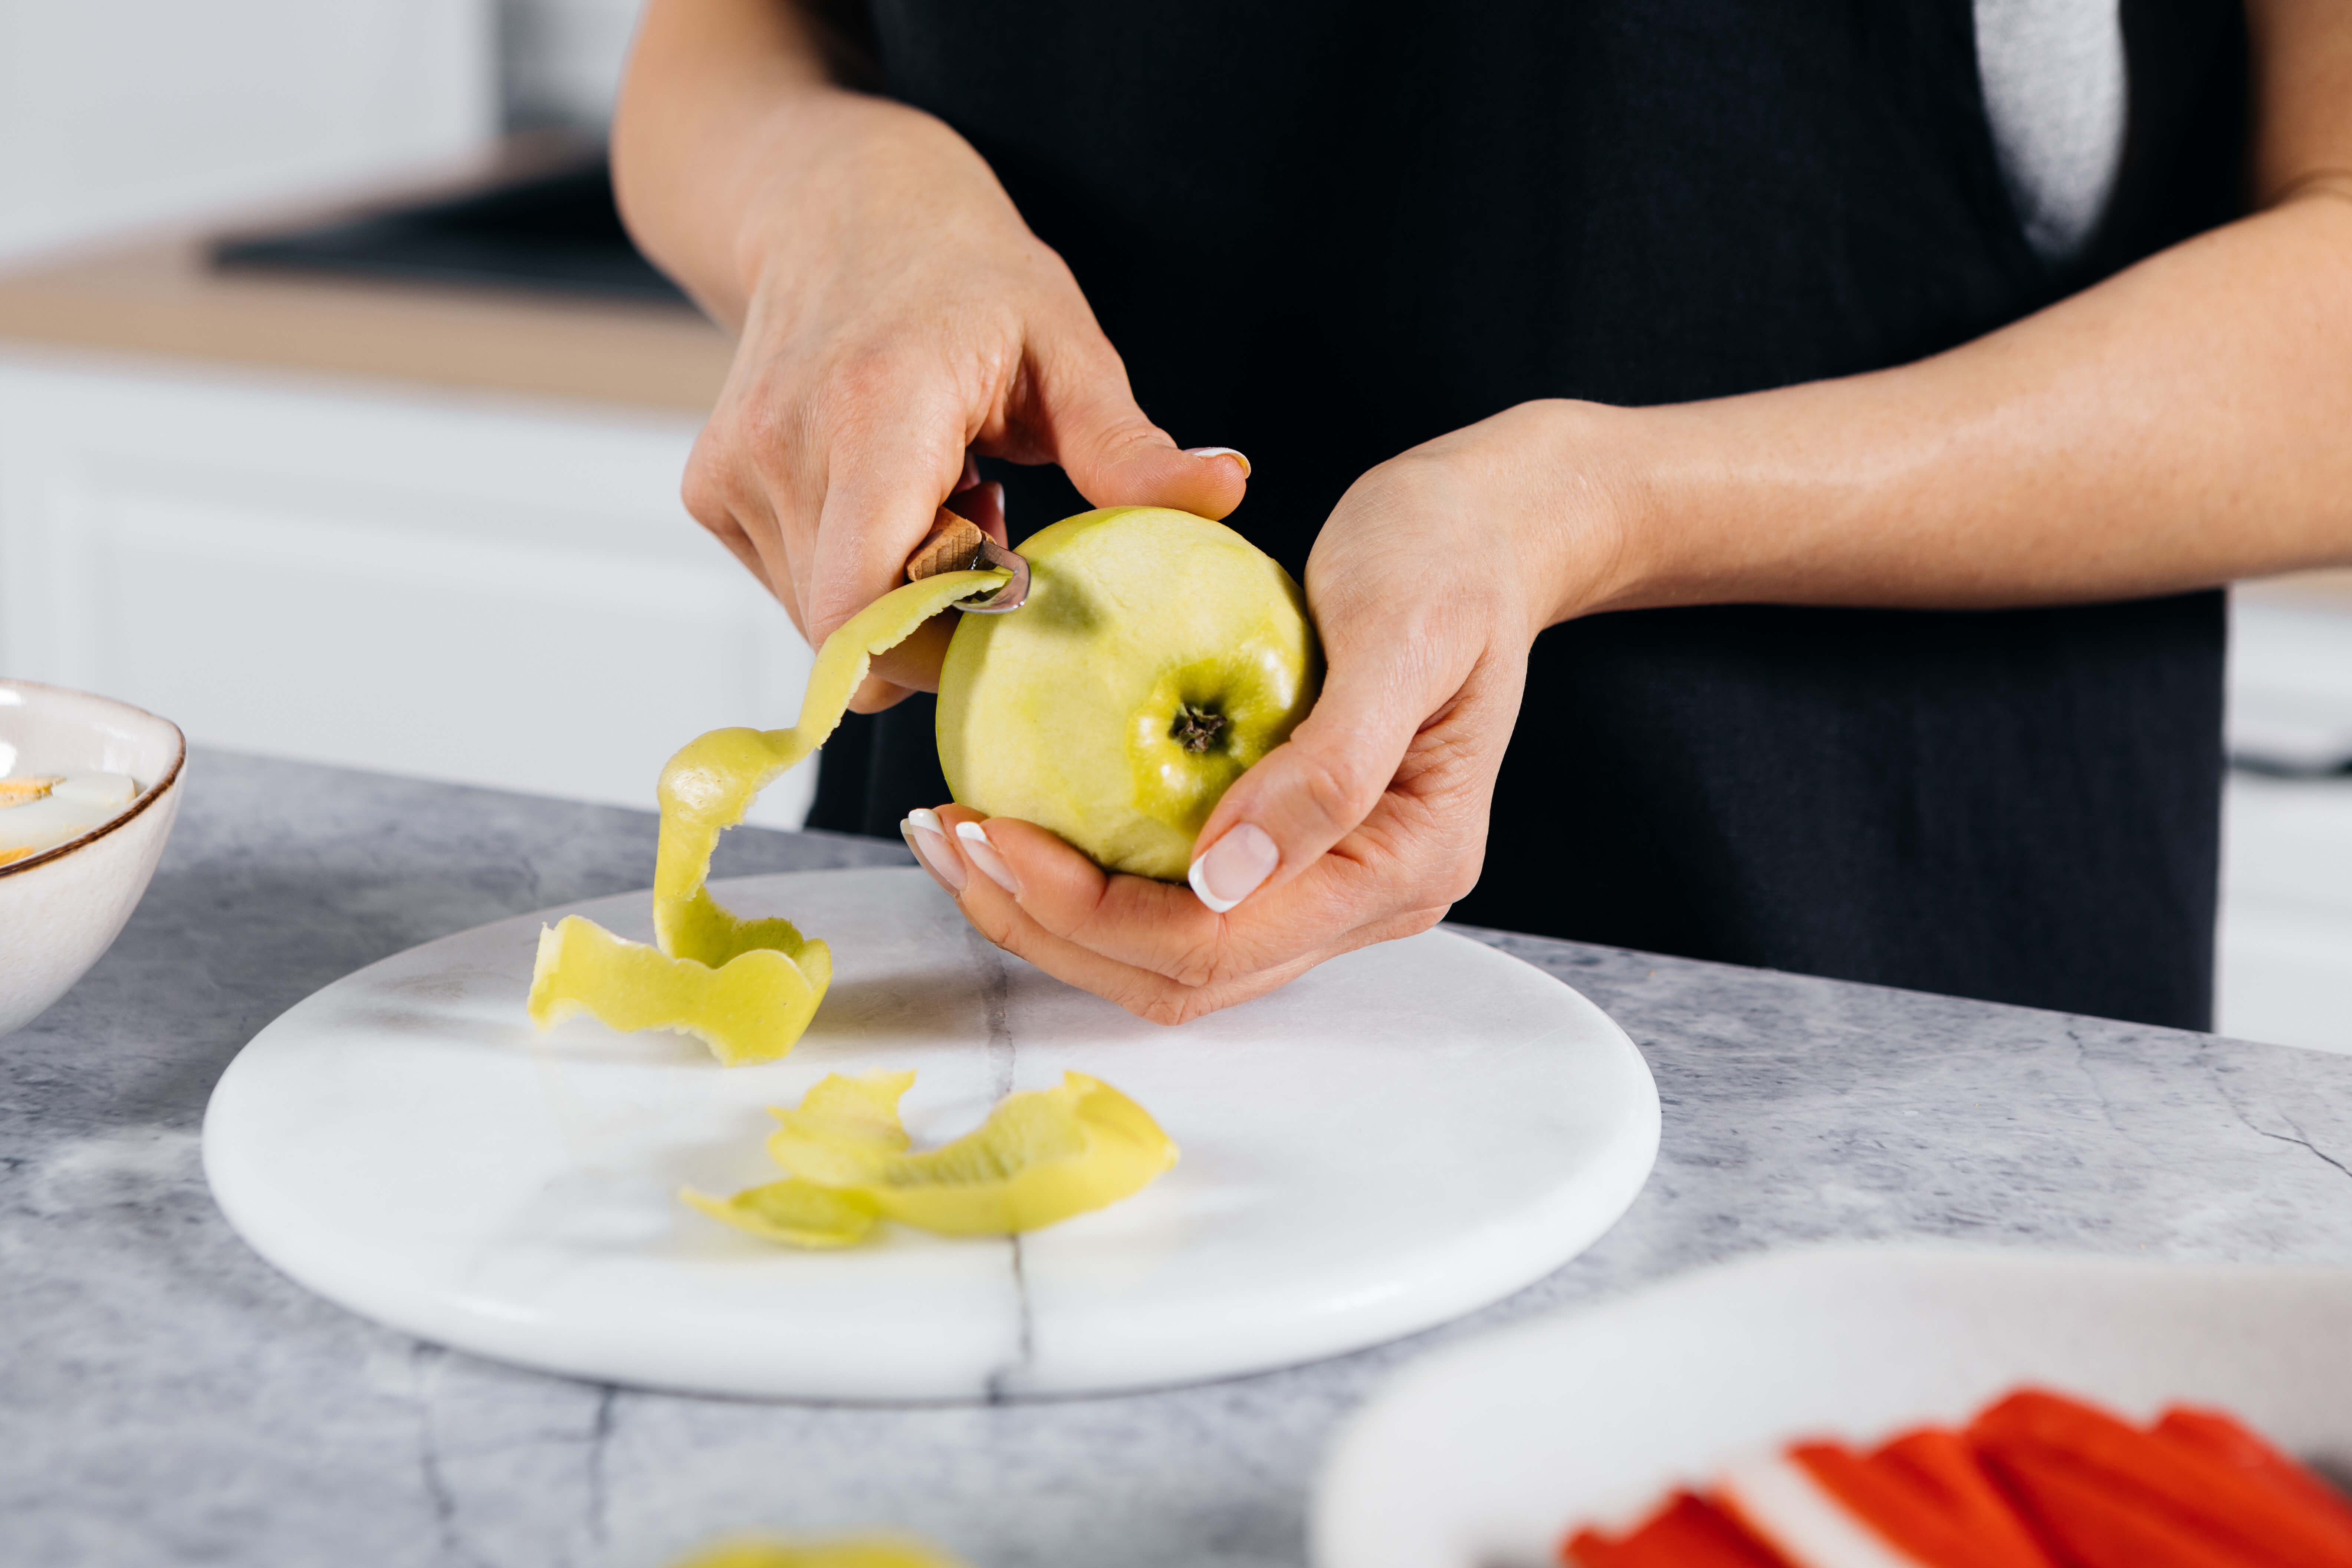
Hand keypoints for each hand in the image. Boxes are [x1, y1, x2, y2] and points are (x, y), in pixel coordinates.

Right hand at [663, 89, 1248, 708]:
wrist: (836, 207)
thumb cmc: (965, 277)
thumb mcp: (1067, 344)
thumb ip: (1127, 444)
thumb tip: (1225, 491)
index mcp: (875, 411)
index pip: (862, 605)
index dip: (931, 657)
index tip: (1001, 626)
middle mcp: (784, 446)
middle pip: (856, 627)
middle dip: (937, 620)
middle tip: (993, 529)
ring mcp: (733, 473)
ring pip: (826, 620)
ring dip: (901, 590)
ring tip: (943, 495)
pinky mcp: (711, 493)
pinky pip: (796, 589)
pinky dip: (857, 569)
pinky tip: (895, 493)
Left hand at [900, 401, 1626, 1021]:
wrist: (1490, 530)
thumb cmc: (1452, 558)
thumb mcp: (1405, 633)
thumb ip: (1332, 764)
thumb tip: (1225, 874)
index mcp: (1403, 867)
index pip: (1217, 941)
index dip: (1091, 912)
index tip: (993, 835)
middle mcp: (1363, 902)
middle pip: (1179, 973)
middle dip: (1047, 929)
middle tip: (945, 841)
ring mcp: (1324, 883)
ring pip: (1165, 952)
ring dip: (1050, 914)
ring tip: (957, 838)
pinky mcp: (1284, 849)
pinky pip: (1169, 895)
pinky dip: (1084, 870)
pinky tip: (1017, 814)